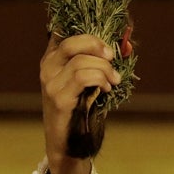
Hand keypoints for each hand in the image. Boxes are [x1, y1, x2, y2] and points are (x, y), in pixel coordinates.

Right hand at [39, 33, 120, 173]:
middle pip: (73, 42)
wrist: (70, 142)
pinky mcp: (58, 98)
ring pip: (81, 61)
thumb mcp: (92, 80)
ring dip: (104, 69)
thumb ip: (101, 61)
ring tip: (112, 81)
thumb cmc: (83, 108)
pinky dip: (99, 79)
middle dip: (98, 46)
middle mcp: (47, 66)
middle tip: (112, 58)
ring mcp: (49, 82)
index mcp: (53, 57)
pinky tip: (106, 88)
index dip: (89, 32)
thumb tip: (126, 44)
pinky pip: (82, 78)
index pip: (64, 31)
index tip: (108, 42)